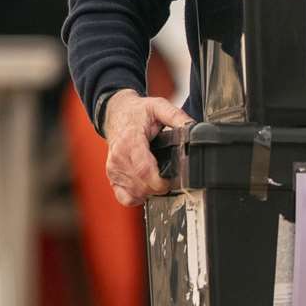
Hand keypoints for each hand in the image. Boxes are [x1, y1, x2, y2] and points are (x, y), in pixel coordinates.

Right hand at [103, 89, 193, 206]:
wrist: (116, 114)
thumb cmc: (137, 112)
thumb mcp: (158, 107)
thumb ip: (176, 117)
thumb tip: (193, 127)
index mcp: (130, 141)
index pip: (144, 170)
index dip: (161, 181)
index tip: (173, 180)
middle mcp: (119, 157)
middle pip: (142, 185)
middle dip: (160, 187)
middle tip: (172, 179)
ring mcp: (114, 169)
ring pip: (135, 193)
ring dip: (151, 191)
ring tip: (160, 179)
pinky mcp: (112, 177)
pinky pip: (125, 198)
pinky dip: (138, 197)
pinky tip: (146, 186)